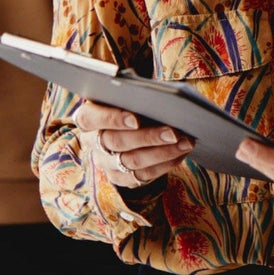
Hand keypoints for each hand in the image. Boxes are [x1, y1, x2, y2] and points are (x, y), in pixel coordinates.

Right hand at [73, 100, 194, 188]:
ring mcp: (106, 163)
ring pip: (132, 162)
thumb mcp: (126, 96)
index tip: (136, 119)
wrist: (126, 126)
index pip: (91, 118)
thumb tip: (162, 99)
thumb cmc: (128, 104)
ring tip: (186, 142)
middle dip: (148, 137)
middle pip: (117, 142)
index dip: (112, 119)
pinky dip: (165, 164)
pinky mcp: (121, 178)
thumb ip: (134, 95)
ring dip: (163, 153)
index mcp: (87, 118)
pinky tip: (181, 153)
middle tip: (174, 132)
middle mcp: (92, 143)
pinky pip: (143, 175)